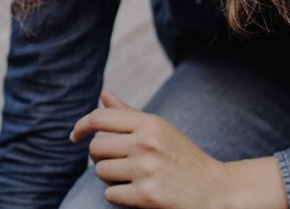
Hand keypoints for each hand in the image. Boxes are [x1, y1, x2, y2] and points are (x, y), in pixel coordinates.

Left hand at [70, 89, 287, 208]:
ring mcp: (146, 169)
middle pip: (96, 148)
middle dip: (101, 158)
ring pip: (101, 172)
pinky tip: (136, 194)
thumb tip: (103, 93)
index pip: (99, 118)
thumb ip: (128, 113)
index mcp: (148, 123)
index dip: (81, 126)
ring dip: (110, 178)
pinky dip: (118, 196)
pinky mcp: (147, 196)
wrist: (215, 192)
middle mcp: (145, 143)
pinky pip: (111, 195)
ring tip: (130, 178)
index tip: (74, 136)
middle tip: (117, 164)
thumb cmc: (182, 158)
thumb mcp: (159, 129)